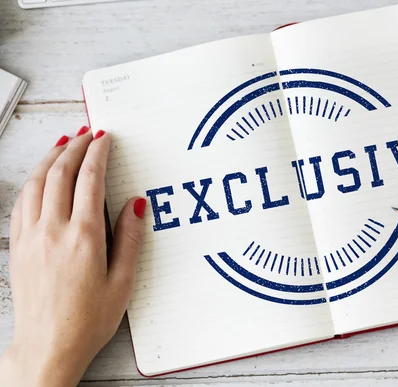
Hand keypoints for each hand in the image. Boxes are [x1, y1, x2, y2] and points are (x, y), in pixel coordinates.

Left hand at [0, 127, 146, 386]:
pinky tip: (40, 177)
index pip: (89, 179)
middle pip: (60, 173)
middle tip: (87, 133)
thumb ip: (130, 238)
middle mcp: (53, 231)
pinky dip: (33, 180)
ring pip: (36, 182)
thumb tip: (135, 204)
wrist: (47, 347)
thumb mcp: (123, 282)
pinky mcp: (19, 247)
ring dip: (51, 158)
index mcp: (84, 237)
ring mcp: (31, 237)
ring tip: (63, 143)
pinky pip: (22, 201)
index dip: (98, 153)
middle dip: (75, 147)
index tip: (105, 138)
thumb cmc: (87, 320)